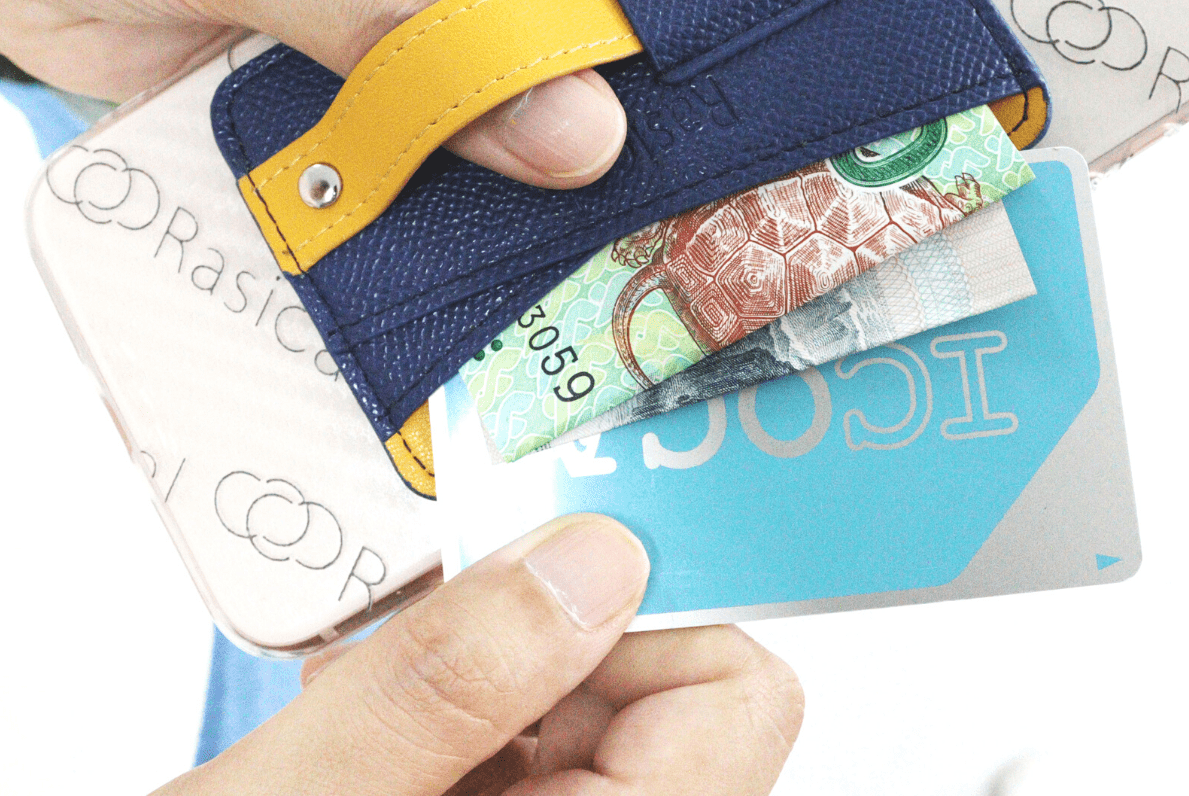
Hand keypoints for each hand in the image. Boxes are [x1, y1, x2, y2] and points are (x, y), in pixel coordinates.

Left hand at [0, 0, 710, 185]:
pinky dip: (473, 179)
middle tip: (767, 122)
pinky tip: (505, 233)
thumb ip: (400, 20)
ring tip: (653, 202)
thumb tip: (564, 125)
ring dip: (571, 127)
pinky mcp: (354, 68)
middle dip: (683, 36)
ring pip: (532, 62)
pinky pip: (444, 127)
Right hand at [155, 515, 801, 794]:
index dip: (654, 605)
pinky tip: (366, 709)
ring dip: (481, 652)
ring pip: (581, 687)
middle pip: (656, 676)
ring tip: (374, 677)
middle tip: (434, 609)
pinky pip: (523, 723)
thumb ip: (446, 684)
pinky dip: (452, 692)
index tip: (551, 550)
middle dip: (544, 619)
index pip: (737, 693)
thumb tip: (593, 557)